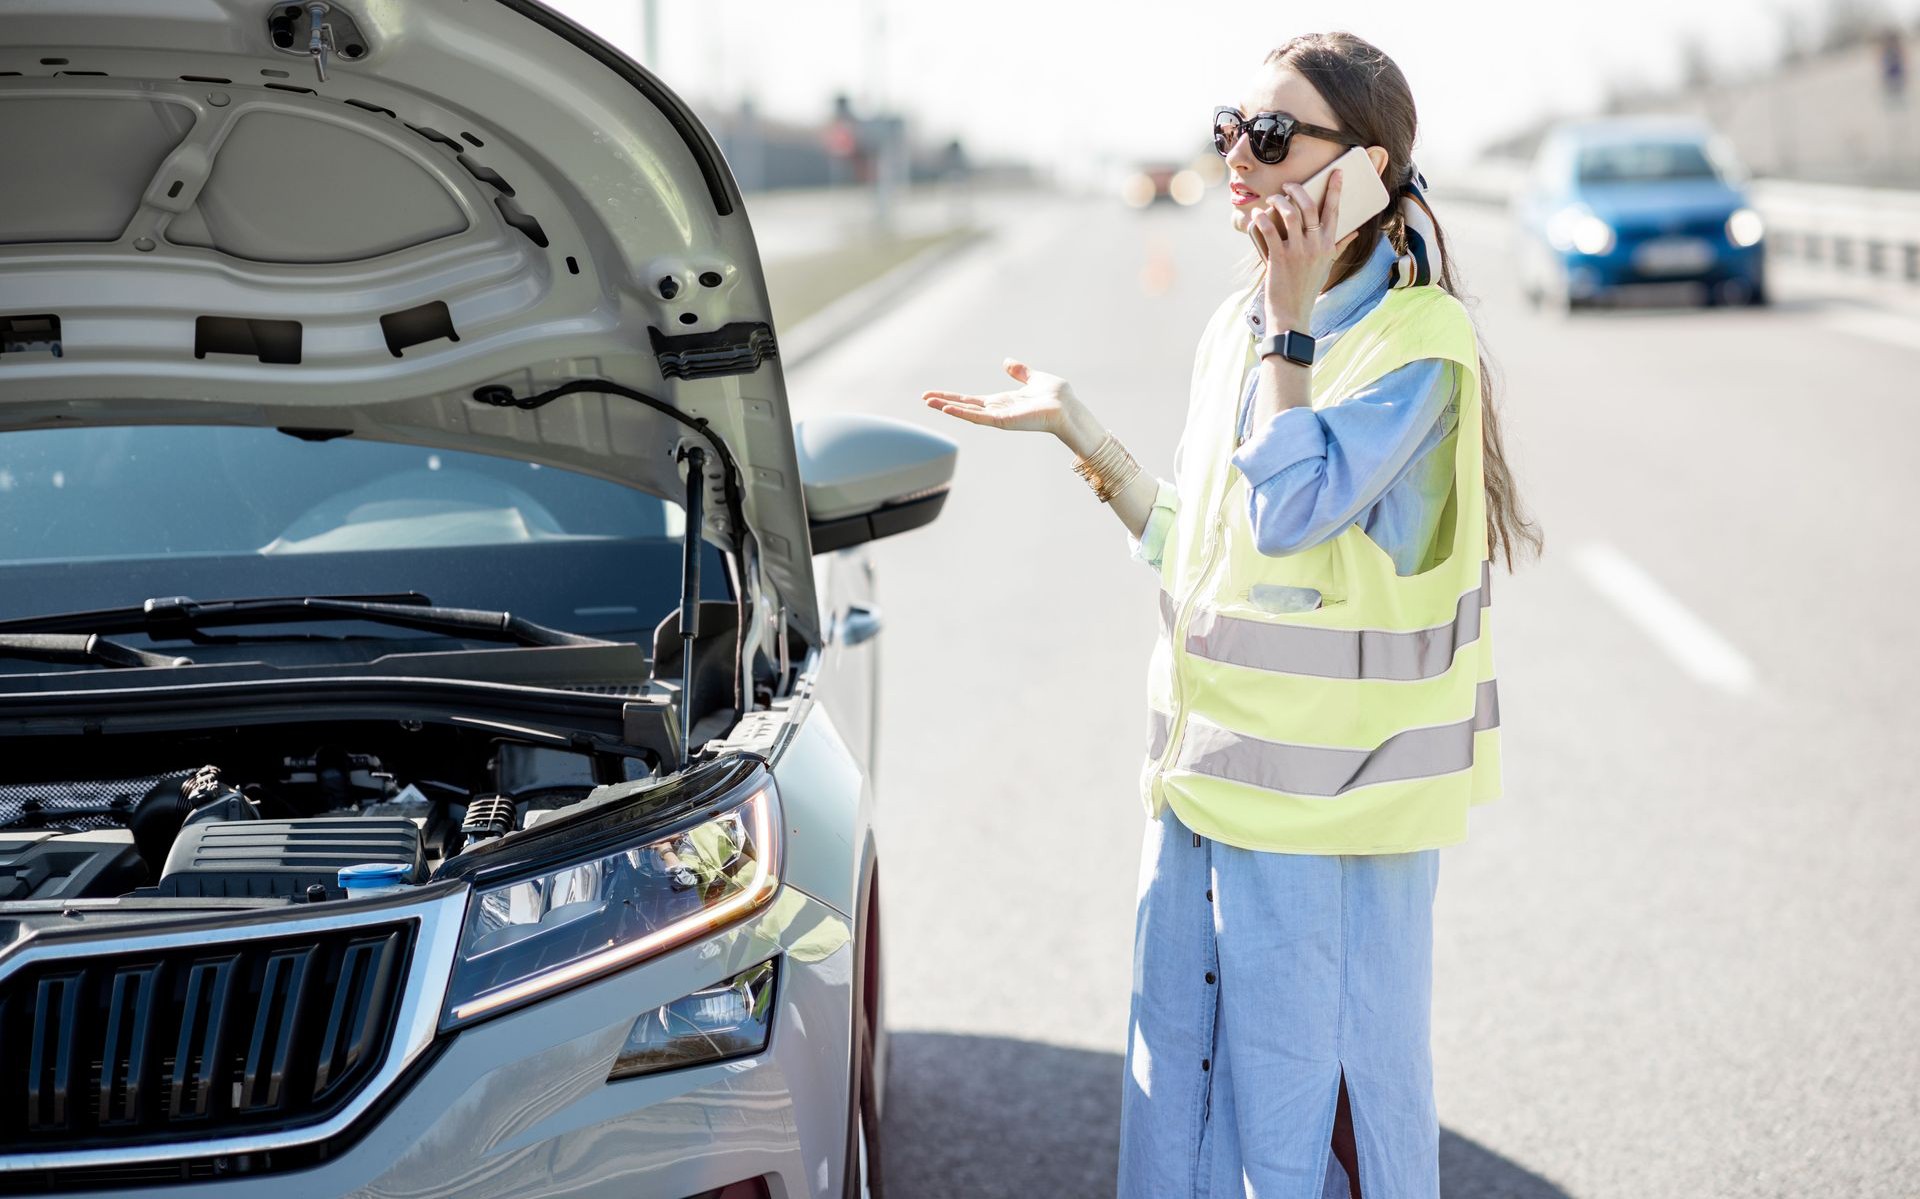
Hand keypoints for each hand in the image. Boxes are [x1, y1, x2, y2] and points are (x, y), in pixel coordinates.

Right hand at [922, 359, 1101, 454]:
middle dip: (944, 402)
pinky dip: (963, 414)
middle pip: (964, 406)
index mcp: (1002, 402)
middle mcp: (997, 410)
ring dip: (947, 407)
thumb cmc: (1056, 396)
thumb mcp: (1034, 378)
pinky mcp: (1004, 421)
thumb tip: (1007, 362)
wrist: (1069, 408)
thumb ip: (1020, 372)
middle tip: (924, 398)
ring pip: (967, 412)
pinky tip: (948, 409)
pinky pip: (979, 417)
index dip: (953, 397)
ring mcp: (999, 417)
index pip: (971, 400)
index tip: (935, 395)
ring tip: (929, 402)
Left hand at [1248, 169, 1342, 331]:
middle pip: (1309, 206)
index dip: (1335, 189)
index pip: (1334, 211)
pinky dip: (1261, 219)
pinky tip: (1257, 215)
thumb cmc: (1309, 288)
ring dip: (1278, 201)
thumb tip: (1352, 233)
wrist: (1293, 313)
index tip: (1335, 172)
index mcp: (1329, 245)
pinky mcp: (1279, 258)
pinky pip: (1269, 230)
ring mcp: (1297, 252)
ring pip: (1289, 214)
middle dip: (1298, 190)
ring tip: (1272, 198)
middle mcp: (1315, 246)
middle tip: (1288, 185)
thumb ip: (1338, 246)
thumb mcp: (1327, 266)